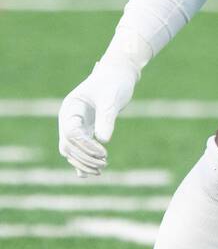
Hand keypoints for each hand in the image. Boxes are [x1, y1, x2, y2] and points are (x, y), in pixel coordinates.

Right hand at [58, 54, 139, 176]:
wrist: (118, 75)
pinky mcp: (84, 130)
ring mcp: (75, 125)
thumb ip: (106, 118)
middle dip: (84, 157)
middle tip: (104, 164)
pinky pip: (78, 149)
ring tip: (102, 168)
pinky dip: (82, 161)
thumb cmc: (114, 83)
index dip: (85, 146)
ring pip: (71, 150)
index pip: (71, 133)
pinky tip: (90, 173)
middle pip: (68, 145)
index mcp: (71, 108)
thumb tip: (103, 140)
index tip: (104, 152)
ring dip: (84, 162)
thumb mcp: (112, 99)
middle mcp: (68, 118)